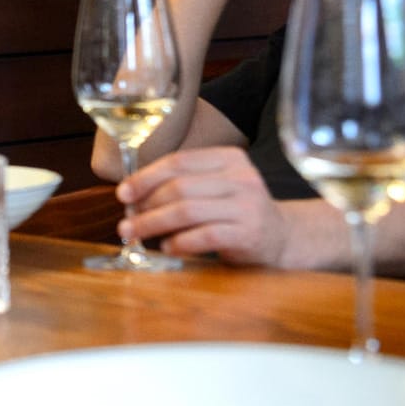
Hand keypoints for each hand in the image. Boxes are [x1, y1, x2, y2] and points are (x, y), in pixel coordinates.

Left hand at [116, 146, 290, 265]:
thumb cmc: (236, 211)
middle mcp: (242, 177)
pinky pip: (204, 237)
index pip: (179, 162)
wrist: (282, 236)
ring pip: (188, 211)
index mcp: (230, 158)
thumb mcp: (216, 186)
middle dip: (146, 205)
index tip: (123, 193)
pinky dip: (180, 243)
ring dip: (154, 224)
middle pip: (180, 188)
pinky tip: (167, 247)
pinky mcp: (250, 234)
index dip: (145, 177)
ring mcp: (248, 205)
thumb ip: (183, 183)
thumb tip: (132, 194)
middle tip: (126, 221)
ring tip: (135, 234)